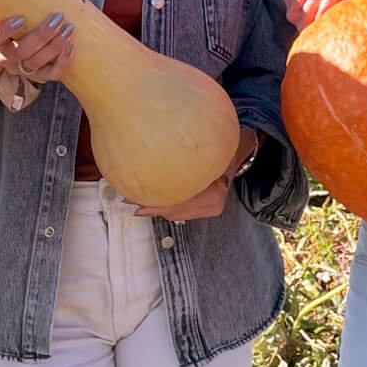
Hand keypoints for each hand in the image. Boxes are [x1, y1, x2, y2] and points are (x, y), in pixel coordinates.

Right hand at [0, 12, 75, 84]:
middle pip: (20, 52)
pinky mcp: (36, 75)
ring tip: (69, 29)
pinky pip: (49, 75)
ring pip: (35, 64)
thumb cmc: (13, 14)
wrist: (14, 42)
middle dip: (41, 36)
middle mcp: (3, 56)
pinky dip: (61, 64)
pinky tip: (71, 47)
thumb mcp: (10, 1)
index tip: (21, 18)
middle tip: (58, 18)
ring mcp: (20, 67)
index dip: (4, 31)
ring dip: (54, 47)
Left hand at [134, 130, 253, 222]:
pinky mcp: (205, 210)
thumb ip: (190, 158)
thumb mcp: (207, 151)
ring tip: (138, 202)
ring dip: (158, 210)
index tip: (140, 206)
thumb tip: (158, 153)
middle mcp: (213, 205)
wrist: (234, 156)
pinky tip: (153, 204)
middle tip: (132, 202)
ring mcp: (210, 209)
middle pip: (177, 212)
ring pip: (177, 215)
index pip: (181, 204)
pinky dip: (166, 209)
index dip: (158, 206)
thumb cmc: (220, 151)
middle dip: (153, 208)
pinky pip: (181, 213)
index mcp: (214, 193)